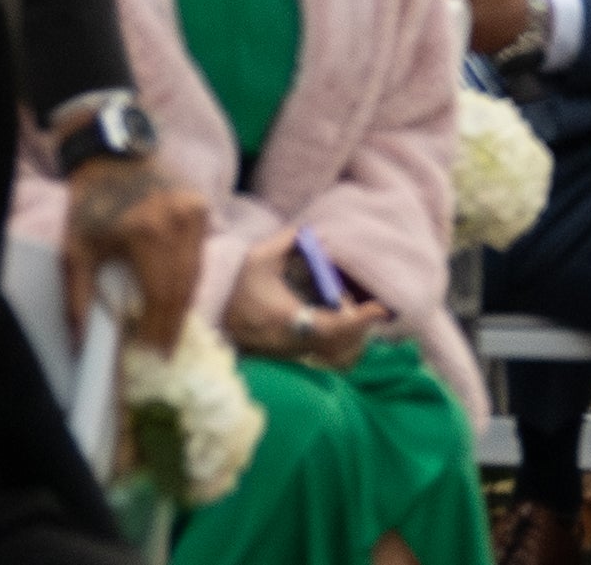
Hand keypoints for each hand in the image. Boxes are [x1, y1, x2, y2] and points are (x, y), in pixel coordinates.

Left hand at [59, 148, 207, 353]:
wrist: (113, 154)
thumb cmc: (91, 202)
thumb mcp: (75, 251)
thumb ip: (77, 299)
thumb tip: (79, 344)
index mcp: (145, 235)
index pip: (160, 296)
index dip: (159, 329)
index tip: (155, 355)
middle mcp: (178, 224)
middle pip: (184, 288)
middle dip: (174, 324)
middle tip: (167, 351)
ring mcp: (195, 213)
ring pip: (197, 272)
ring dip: (184, 304)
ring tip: (171, 330)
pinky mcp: (202, 207)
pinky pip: (200, 254)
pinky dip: (190, 278)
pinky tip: (178, 296)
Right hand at [226, 239, 382, 368]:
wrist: (210, 318)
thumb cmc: (236, 287)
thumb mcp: (257, 258)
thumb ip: (289, 242)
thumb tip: (318, 233)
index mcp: (286, 318)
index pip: (331, 326)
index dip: (359, 321)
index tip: (380, 309)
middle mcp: (291, 341)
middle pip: (339, 341)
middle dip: (359, 325)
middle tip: (369, 306)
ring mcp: (290, 353)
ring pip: (332, 350)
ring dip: (351, 333)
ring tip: (358, 313)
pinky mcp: (289, 356)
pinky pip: (323, 351)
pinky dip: (338, 339)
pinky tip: (341, 319)